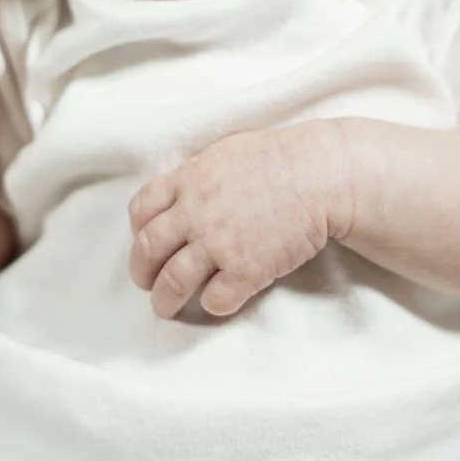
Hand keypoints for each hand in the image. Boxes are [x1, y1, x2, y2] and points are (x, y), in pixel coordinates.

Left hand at [127, 122, 346, 318]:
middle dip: (141, 272)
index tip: (144, 242)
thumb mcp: (226, 152)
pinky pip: (215, 299)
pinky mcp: (246, 270)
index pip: (142, 209)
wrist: (321, 174)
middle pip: (148, 249)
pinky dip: (212, 305)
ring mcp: (218, 243)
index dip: (138, 231)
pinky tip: (218, 301)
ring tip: (166, 308)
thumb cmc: (280, 157)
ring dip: (164, 300)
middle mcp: (195, 213)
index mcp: (189, 180)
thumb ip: (198, 174)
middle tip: (146, 283)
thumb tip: (182, 190)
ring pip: (173, 282)